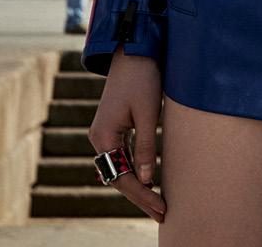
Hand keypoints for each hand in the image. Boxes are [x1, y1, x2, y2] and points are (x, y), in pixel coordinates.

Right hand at [88, 46, 165, 221]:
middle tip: (162, 212)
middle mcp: (99, 137)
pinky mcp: (114, 126)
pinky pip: (122, 155)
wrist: (134, 49)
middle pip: (118, 176)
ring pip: (120, 167)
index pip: (122, 177)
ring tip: (157, 202)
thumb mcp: (148, 114)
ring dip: (138, 184)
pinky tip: (148, 179)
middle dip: (140, 195)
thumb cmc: (142, 78)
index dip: (142, 195)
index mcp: (103, 136)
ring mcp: (105, 132)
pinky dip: (135, 168)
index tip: (160, 208)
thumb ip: (146, 148)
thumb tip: (146, 180)